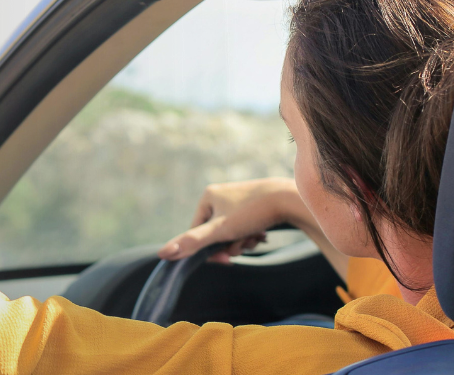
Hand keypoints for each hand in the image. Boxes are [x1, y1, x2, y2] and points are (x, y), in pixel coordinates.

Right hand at [159, 178, 301, 263]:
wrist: (290, 198)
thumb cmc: (253, 213)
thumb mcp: (219, 231)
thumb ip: (191, 243)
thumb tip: (163, 254)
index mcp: (208, 196)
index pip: (198, 232)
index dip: (210, 249)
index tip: (226, 259)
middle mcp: (221, 194)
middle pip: (217, 233)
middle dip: (230, 244)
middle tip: (244, 245)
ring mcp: (238, 198)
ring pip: (233, 231)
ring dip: (243, 241)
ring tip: (256, 236)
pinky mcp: (255, 202)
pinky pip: (245, 225)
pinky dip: (252, 233)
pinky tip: (263, 232)